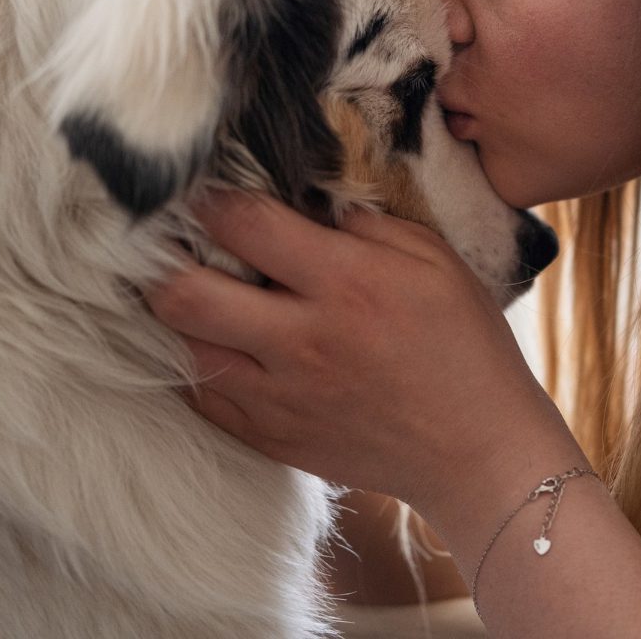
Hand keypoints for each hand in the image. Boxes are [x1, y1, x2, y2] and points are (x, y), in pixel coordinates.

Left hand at [143, 190, 586, 528]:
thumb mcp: (436, 262)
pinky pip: (204, 398)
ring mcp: (281, 397)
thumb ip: (370, 225)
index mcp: (346, 283)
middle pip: (185, 293)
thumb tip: (314, 204)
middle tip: (168, 244)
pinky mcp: (273, 439)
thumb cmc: (465, 347)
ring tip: (189, 292)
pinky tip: (216, 345)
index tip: (201, 191)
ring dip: (177, 315)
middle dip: (163, 260)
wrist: (477, 451)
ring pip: (184, 347)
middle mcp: (302, 339)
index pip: (244, 225)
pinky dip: (198, 366)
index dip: (210, 199)